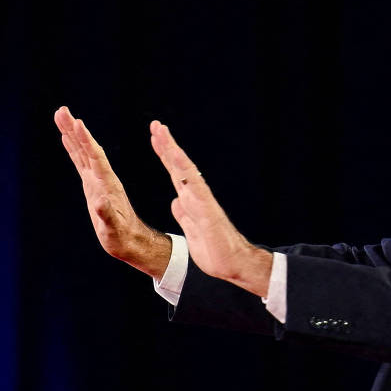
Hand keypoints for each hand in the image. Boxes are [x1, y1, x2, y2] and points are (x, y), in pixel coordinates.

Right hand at [54, 106, 171, 275]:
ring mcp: (97, 180)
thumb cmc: (122, 237)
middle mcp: (102, 178)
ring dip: (72, 134)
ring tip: (61, 115)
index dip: (86, 141)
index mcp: (108, 184)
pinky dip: (73, 148)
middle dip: (74, 129)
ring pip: (82, 151)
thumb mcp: (113, 229)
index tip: (78, 123)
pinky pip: (81, 162)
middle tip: (62, 110)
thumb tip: (98, 202)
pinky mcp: (92, 185)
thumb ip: (106, 215)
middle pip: (86, 148)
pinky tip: (67, 138)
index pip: (96, 157)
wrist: (131, 240)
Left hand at [149, 121, 271, 296]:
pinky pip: (194, 186)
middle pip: (179, 166)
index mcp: (191, 201)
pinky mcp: (207, 210)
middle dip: (167, 145)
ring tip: (162, 133)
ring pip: (186, 170)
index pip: (176, 173)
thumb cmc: (215, 250)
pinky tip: (175, 157)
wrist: (234, 264)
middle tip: (156, 125)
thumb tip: (176, 201)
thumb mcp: (192, 231)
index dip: (165, 155)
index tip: (156, 137)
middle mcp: (197, 196)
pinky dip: (184, 169)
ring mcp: (203, 201)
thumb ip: (185, 215)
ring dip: (173, 151)